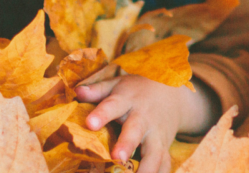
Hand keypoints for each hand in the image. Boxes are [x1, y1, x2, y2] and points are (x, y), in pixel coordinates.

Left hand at [75, 75, 219, 172]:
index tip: (90, 123)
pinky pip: (165, 164)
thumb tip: (77, 92)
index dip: (102, 115)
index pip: (113, 106)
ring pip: (154, 152)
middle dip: (127, 144)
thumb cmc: (136, 90)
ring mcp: (156, 134)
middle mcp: (143, 118)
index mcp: (127, 100)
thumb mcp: (117, 84)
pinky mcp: (165, 147)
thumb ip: (97, 90)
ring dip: (147, 168)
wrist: (171, 92)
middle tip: (118, 157)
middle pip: (135, 131)